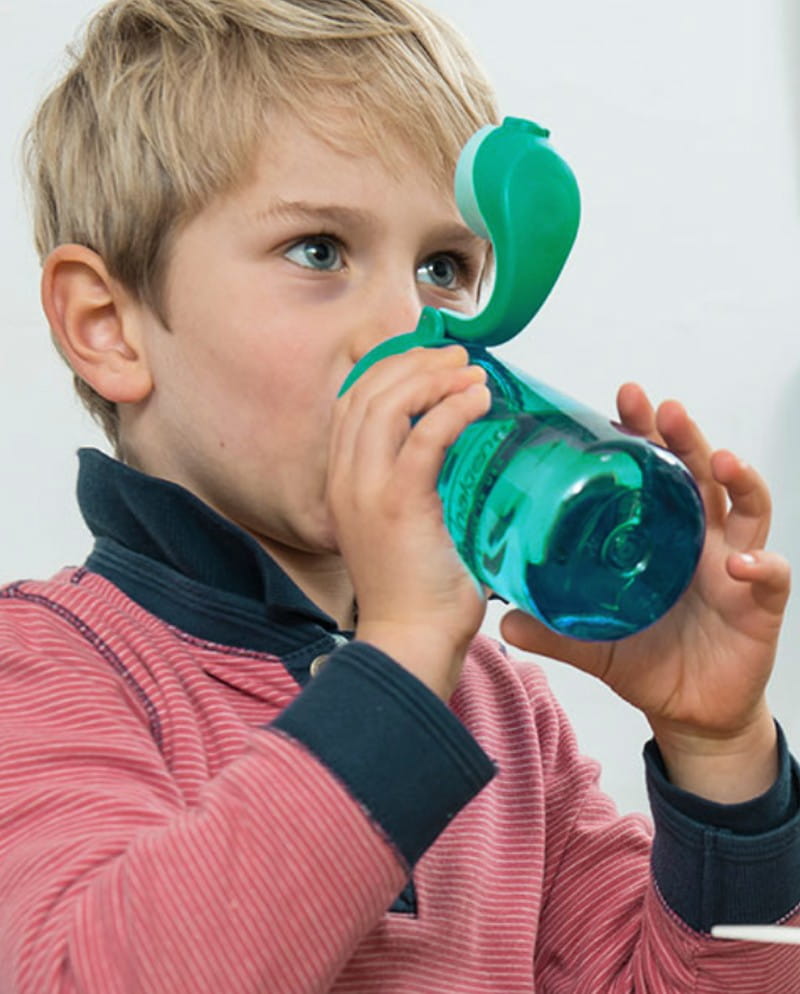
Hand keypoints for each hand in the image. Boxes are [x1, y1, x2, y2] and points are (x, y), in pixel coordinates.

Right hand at [327, 346, 491, 699]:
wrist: (410, 643)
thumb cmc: (417, 594)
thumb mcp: (404, 530)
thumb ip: (415, 490)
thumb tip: (458, 459)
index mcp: (342, 483)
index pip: (352, 403)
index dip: (389, 370)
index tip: (431, 362)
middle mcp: (345, 479)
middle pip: (367, 392)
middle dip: (414, 363)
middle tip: (458, 358)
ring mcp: (366, 490)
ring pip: (389, 404)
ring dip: (434, 378)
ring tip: (471, 373)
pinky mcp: (398, 503)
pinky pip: (424, 436)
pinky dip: (453, 408)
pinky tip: (479, 400)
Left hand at [500, 383, 790, 799]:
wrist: (688, 712)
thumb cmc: (645, 661)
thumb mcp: (592, 641)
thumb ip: (552, 629)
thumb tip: (502, 619)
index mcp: (659, 536)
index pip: (654, 473)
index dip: (643, 435)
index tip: (623, 401)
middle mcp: (699, 539)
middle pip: (698, 473)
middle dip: (684, 436)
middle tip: (663, 408)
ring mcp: (732, 566)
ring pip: (747, 507)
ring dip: (736, 479)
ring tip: (716, 460)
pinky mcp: (759, 603)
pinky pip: (771, 575)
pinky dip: (761, 564)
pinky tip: (739, 560)